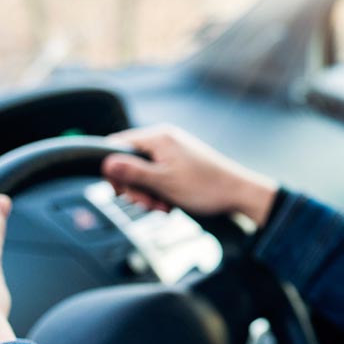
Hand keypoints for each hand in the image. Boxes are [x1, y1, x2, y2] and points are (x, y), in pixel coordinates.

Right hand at [102, 125, 278, 225]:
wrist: (238, 194)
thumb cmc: (206, 187)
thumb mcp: (163, 182)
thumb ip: (132, 172)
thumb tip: (105, 163)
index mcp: (159, 137)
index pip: (117, 144)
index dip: (113, 170)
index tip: (120, 190)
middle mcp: (165, 139)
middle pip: (129, 161)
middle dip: (135, 187)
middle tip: (147, 204)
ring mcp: (173, 150)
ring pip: (143, 172)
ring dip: (148, 193)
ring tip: (163, 206)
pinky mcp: (180, 162)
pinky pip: (158, 176)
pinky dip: (159, 192)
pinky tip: (170, 204)